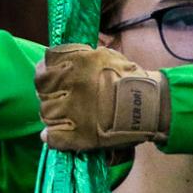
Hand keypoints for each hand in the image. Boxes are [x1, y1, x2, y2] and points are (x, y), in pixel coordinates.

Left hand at [34, 44, 169, 151]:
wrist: (149, 105)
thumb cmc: (130, 78)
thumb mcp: (105, 55)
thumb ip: (82, 56)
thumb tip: (62, 58)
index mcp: (78, 63)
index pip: (46, 64)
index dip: (46, 70)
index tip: (50, 76)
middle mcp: (72, 85)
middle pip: (43, 90)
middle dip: (48, 94)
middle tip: (58, 98)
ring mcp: (73, 112)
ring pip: (46, 113)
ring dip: (51, 114)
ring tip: (61, 116)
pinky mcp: (78, 135)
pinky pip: (52, 137)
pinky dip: (50, 137)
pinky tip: (50, 135)